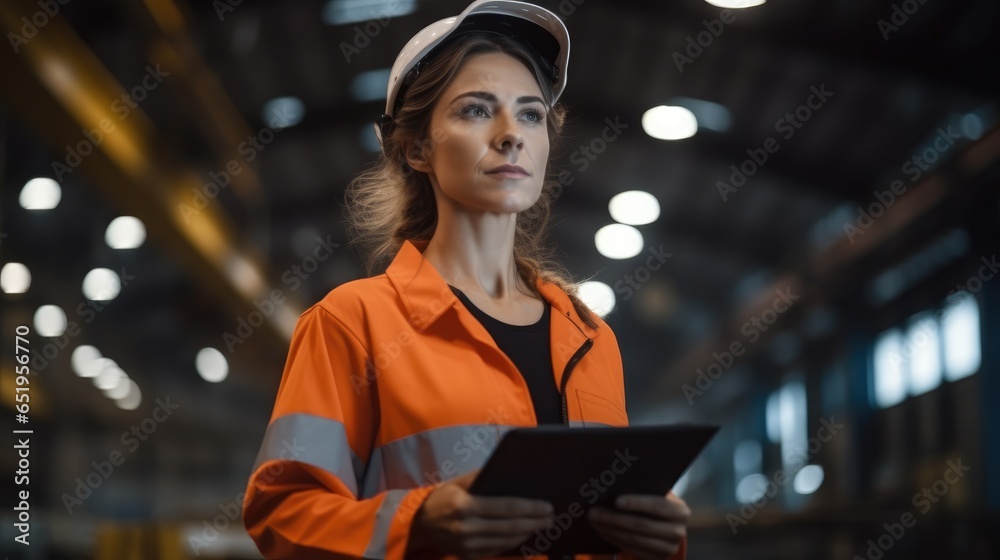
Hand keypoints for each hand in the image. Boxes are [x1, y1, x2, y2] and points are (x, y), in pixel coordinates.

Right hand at [407, 469, 553, 559]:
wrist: (419, 525)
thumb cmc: (441, 497)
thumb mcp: (458, 482)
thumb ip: (480, 477)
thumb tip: (506, 471)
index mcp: (465, 506)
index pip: (505, 507)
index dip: (529, 508)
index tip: (546, 506)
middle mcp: (467, 528)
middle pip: (510, 526)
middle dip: (534, 521)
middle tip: (551, 517)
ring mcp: (467, 545)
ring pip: (506, 540)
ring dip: (527, 533)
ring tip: (542, 525)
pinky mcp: (468, 555)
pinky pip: (497, 549)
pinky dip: (513, 542)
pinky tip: (524, 534)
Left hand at [586, 492, 689, 559]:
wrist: (668, 527)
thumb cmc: (657, 505)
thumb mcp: (659, 497)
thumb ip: (645, 491)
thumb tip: (614, 483)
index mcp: (680, 512)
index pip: (657, 505)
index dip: (637, 503)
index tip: (616, 500)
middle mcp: (678, 532)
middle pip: (642, 525)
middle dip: (614, 518)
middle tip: (593, 512)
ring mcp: (668, 549)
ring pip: (634, 539)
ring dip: (610, 530)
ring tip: (594, 522)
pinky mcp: (657, 558)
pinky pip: (631, 549)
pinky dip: (614, 539)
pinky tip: (602, 531)